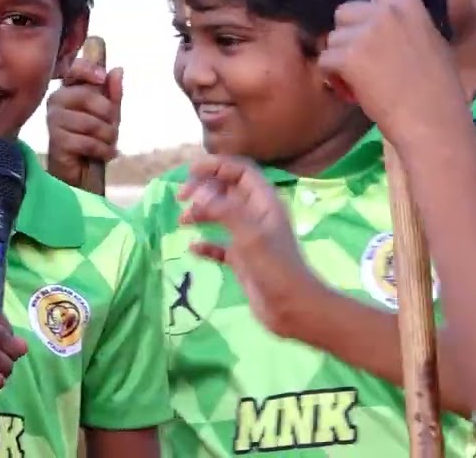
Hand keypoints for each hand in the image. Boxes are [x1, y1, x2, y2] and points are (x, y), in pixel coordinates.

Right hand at [45, 58, 121, 186]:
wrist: (80, 171)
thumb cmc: (92, 138)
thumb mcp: (109, 114)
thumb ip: (113, 92)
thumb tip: (118, 70)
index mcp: (68, 89)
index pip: (74, 69)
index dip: (88, 70)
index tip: (102, 78)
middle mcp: (56, 100)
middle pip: (88, 96)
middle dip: (109, 115)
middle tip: (113, 128)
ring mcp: (53, 121)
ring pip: (91, 122)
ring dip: (108, 136)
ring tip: (108, 144)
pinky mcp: (57, 141)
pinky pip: (88, 141)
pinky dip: (103, 150)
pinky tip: (104, 154)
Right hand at [178, 155, 321, 337]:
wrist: (294, 309)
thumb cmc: (276, 269)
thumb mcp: (250, 236)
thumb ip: (225, 210)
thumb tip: (199, 191)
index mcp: (264, 203)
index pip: (240, 171)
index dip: (216, 166)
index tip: (190, 171)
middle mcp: (257, 216)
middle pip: (228, 189)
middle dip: (204, 188)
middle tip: (181, 198)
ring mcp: (250, 237)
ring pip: (221, 215)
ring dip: (201, 213)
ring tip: (183, 221)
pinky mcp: (244, 259)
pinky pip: (220, 245)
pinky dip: (206, 243)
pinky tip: (194, 248)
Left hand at [318, 0, 467, 146]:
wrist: (432, 119)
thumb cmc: (439, 87)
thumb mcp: (433, 40)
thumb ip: (413, 18)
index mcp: (410, 5)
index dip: (373, 8)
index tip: (374, 25)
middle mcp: (386, 12)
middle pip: (346, 10)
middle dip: (349, 31)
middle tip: (361, 56)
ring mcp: (366, 32)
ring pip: (333, 37)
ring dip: (340, 56)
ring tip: (359, 76)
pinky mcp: (348, 56)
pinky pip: (325, 60)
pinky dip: (332, 75)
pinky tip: (349, 87)